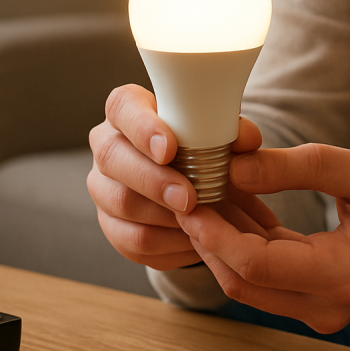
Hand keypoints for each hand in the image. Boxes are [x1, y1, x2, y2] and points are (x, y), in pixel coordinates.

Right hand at [87, 84, 262, 269]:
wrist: (198, 188)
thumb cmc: (203, 150)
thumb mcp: (221, 136)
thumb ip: (236, 133)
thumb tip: (245, 139)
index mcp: (129, 111)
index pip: (122, 107)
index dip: (142, 128)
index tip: (169, 148)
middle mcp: (108, 145)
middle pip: (112, 157)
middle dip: (153, 180)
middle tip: (188, 197)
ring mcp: (104, 186)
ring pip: (119, 202)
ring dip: (161, 215)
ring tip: (196, 220)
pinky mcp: (112, 224)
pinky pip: (131, 239)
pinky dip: (165, 243)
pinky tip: (192, 238)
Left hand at [175, 144, 349, 333]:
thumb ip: (299, 167)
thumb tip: (237, 164)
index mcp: (342, 277)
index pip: (255, 265)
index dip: (214, 233)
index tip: (189, 199)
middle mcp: (326, 306)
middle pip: (241, 281)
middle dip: (207, 237)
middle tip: (186, 192)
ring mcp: (318, 311)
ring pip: (246, 284)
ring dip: (221, 242)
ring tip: (207, 194)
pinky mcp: (312, 304)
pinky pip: (264, 280)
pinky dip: (244, 247)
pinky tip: (235, 207)